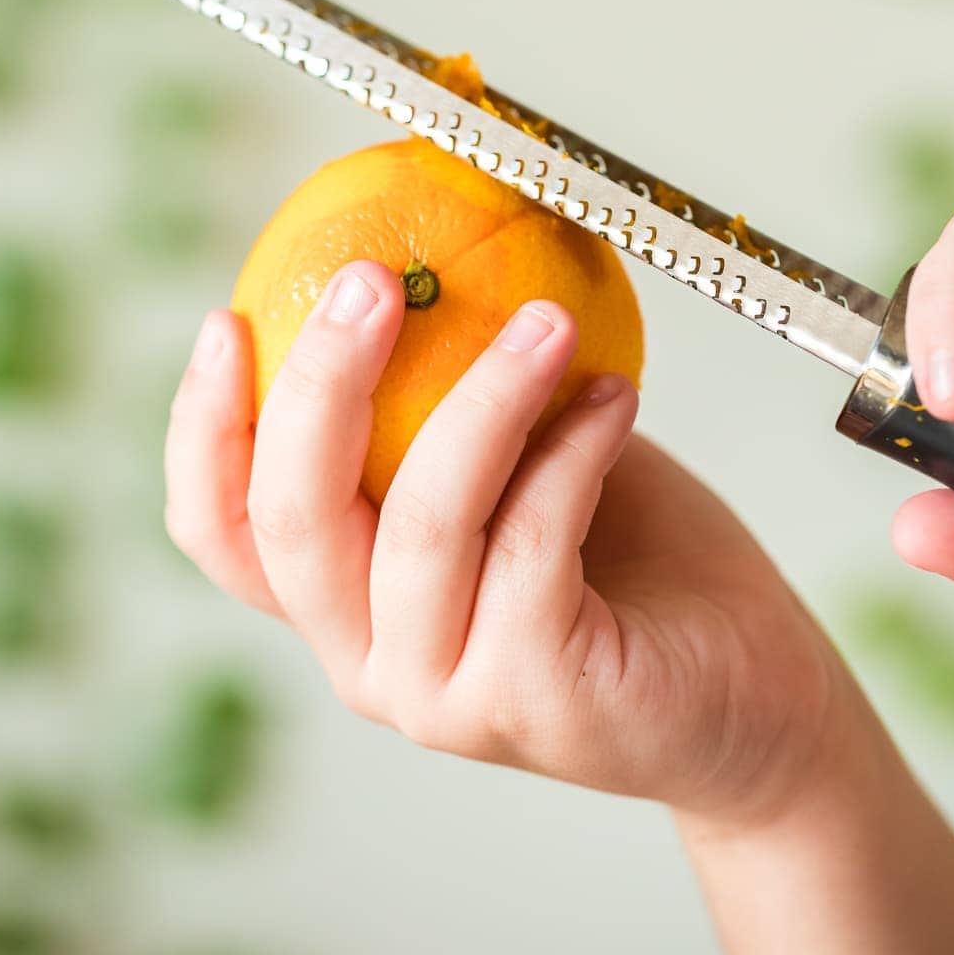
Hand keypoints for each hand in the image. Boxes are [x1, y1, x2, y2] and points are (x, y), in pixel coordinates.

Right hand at [165, 262, 860, 826]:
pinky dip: (571, 451)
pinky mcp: (534, 702)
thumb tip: (418, 251)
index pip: (225, 533)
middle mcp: (369, 663)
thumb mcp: (518, 461)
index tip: (227, 319)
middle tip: (375, 278)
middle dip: (320, 381)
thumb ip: (445, 401)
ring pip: (419, 525)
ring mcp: (442, 698)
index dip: (200, 431)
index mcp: (344, 604)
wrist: (752, 690)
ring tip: (548, 320)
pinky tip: (615, 396)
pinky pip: (531, 545)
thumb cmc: (631, 556)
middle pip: (291, 521)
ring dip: (483, 398)